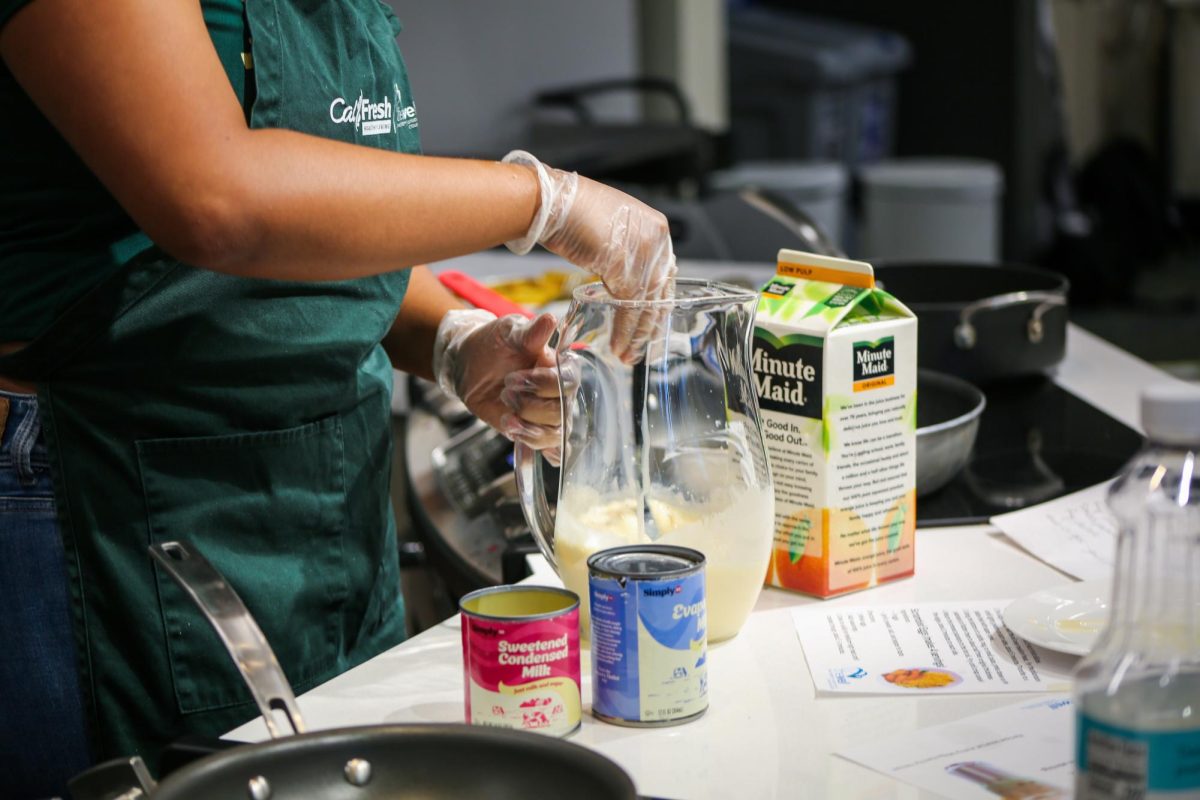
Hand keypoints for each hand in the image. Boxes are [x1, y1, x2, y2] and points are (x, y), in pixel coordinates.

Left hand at [432, 310, 561, 450]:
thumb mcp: (509, 331)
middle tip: (506, 389)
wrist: (469, 363)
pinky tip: (516, 433)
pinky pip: (546, 446)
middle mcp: (558, 392)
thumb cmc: (495, 342)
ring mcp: (546, 414)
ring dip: (527, 425)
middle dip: (529, 405)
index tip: (516, 377)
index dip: (544, 383)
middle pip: (560, 411)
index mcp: (559, 365)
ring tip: (506, 413)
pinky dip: (533, 443)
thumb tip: (550, 320)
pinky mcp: (532, 430)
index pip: (568, 380)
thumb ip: (530, 332)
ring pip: (554, 432)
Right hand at [502, 150, 675, 360]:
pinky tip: (618, 345)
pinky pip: (629, 306)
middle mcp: (657, 238)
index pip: (664, 275)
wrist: (552, 202)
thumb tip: (623, 274)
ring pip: (645, 304)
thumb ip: (624, 251)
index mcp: (656, 227)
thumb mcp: (610, 229)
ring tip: (628, 355)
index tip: (652, 325)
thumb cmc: (570, 211)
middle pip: (659, 292)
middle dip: (649, 325)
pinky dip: (624, 329)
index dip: (657, 304)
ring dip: (636, 334)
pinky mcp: (624, 266)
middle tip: (643, 349)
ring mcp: (644, 252)